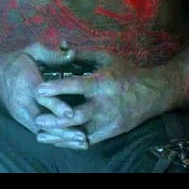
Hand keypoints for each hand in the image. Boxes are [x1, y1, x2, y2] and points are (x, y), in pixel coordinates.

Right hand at [0, 40, 77, 135]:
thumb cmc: (17, 61)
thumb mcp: (33, 51)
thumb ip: (53, 55)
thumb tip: (73, 54)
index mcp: (25, 82)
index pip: (41, 97)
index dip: (56, 106)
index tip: (70, 114)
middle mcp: (21, 101)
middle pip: (43, 120)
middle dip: (63, 130)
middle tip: (82, 136)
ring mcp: (20, 113)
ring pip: (42, 130)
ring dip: (62, 138)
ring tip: (82, 143)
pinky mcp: (21, 120)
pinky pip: (40, 132)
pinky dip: (55, 138)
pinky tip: (72, 144)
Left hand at [34, 48, 178, 147]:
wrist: (152, 94)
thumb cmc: (125, 72)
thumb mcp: (106, 58)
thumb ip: (82, 54)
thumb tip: (62, 45)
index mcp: (101, 83)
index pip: (77, 86)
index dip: (57, 88)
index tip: (38, 90)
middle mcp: (104, 104)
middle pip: (77, 115)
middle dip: (55, 119)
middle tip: (37, 118)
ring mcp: (108, 121)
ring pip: (81, 133)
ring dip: (60, 136)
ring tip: (41, 136)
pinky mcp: (110, 132)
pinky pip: (88, 141)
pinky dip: (72, 142)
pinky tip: (57, 141)